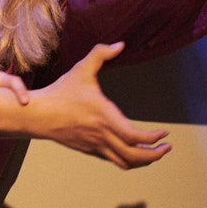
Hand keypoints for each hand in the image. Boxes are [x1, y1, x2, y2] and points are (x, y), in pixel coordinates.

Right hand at [36, 42, 171, 168]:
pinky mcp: (91, 150)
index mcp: (104, 116)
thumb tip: (120, 44)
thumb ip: (100, 53)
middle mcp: (102, 134)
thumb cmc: (61, 92)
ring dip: (144, 161)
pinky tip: (136, 151)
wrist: (40, 115)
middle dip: (155, 154)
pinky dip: (129, 160)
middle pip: (134, 155)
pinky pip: (115, 161)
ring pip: (125, 162)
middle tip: (167, 146)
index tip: (165, 132)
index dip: (153, 138)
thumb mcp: (81, 69)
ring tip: (155, 152)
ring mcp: (96, 145)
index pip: (134, 136)